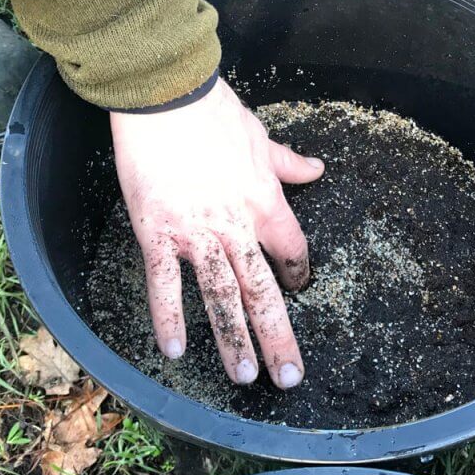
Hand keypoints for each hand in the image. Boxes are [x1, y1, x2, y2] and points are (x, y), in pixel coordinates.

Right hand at [110, 78, 323, 388]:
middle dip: (278, 337)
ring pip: (220, 295)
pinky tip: (174, 351)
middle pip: (263, 290)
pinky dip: (169, 318)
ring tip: (244, 376)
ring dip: (233, 339)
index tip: (298, 289)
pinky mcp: (158, 233)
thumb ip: (287, 164)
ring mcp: (197, 233)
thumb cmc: (213, 112)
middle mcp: (237, 226)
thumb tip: (316, 170)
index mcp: (266, 202)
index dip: (297, 274)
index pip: (292, 250)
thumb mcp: (261, 137)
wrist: (166, 96)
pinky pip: (165, 284)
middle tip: (290, 379)